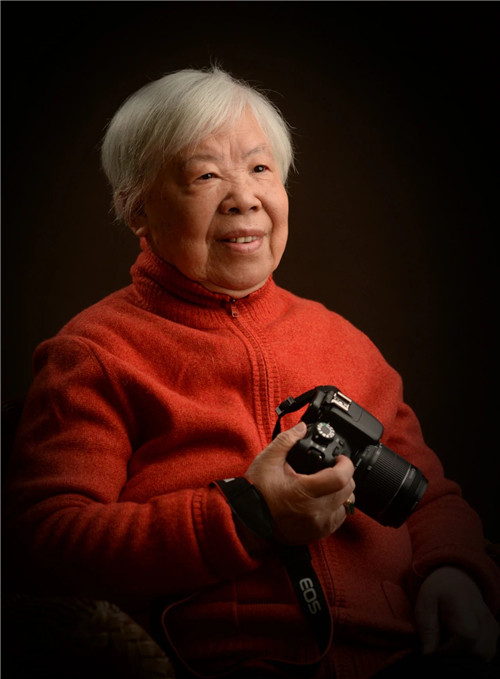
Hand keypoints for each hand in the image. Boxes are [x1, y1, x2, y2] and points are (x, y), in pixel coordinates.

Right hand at [245, 422, 354, 544]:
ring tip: (328, 483)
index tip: (340, 458)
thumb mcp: (268, 460)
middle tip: (333, 468)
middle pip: (348, 491)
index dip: (345, 464)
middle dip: (344, 475)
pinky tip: (324, 498)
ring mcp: (317, 526)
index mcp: (304, 492)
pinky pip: (339, 519)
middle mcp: (315, 512)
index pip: (341, 478)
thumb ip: (287, 440)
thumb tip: (302, 427)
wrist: (248, 519)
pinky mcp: (317, 534)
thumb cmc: (256, 491)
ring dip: (342, 492)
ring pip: (347, 506)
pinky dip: (336, 507)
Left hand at [415, 566, 498, 660]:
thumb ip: (427, 628)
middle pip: (476, 652)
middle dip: (456, 653)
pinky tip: (460, 640)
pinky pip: (486, 653)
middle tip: (443, 640)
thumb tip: (428, 655)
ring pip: (483, 656)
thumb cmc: (439, 590)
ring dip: (464, 654)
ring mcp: (493, 627)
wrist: (457, 577)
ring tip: (451, 638)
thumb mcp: (425, 603)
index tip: (436, 645)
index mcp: (466, 608)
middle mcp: (484, 619)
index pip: (466, 638)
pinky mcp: (495, 632)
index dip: (449, 649)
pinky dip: (472, 651)